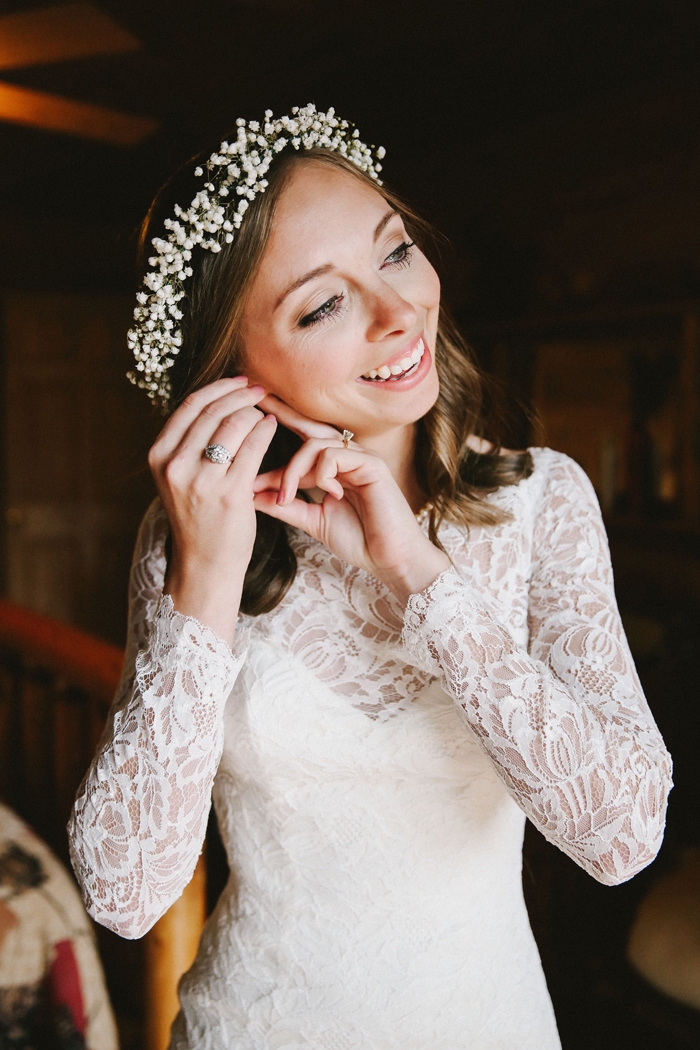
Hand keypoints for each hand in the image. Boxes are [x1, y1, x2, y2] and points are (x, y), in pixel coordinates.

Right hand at [148, 377, 276, 642]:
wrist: (205, 563)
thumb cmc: (199, 517)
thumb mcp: (179, 477)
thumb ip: (188, 443)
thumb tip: (215, 400)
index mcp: (159, 457)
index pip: (190, 406)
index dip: (218, 388)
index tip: (239, 380)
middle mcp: (176, 466)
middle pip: (213, 411)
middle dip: (240, 394)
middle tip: (260, 389)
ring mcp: (202, 480)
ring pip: (234, 424)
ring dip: (254, 411)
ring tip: (266, 411)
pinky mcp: (230, 494)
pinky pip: (253, 446)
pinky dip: (265, 430)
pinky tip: (272, 425)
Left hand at [253, 395, 449, 602]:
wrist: (390, 560)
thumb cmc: (360, 541)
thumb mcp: (313, 520)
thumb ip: (286, 506)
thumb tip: (251, 494)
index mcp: (336, 468)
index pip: (303, 444)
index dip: (278, 438)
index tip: (250, 431)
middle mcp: (349, 457)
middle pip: (311, 428)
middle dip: (284, 413)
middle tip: (259, 399)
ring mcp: (362, 458)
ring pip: (316, 444)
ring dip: (294, 470)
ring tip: (287, 496)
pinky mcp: (373, 465)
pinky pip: (335, 455)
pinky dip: (323, 474)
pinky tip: (331, 494)